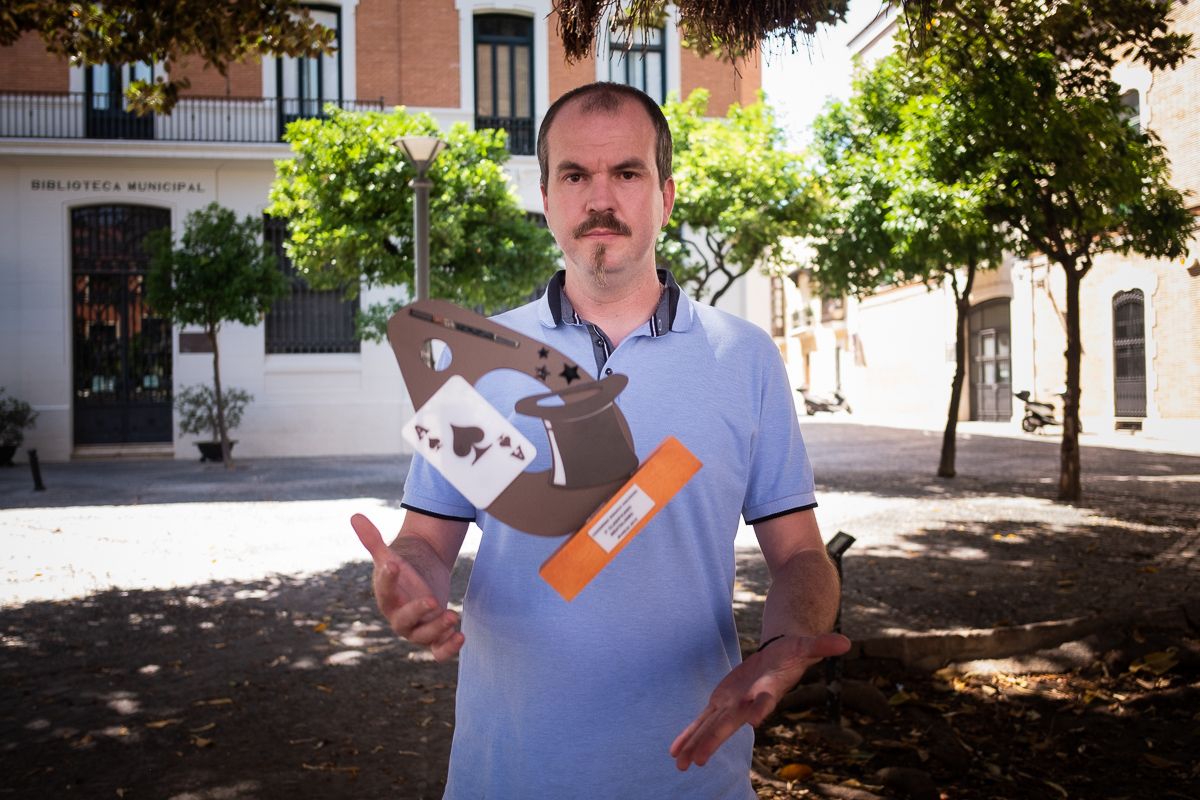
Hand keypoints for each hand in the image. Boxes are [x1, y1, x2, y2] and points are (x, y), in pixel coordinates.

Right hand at [350, 513, 463, 660]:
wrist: (420, 581)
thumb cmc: (402, 570)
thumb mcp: (389, 554)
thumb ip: (372, 539)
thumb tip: (354, 516)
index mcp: (387, 597)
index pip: (384, 590)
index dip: (387, 577)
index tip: (393, 563)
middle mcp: (399, 617)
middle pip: (403, 622)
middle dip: (418, 613)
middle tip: (434, 601)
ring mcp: (417, 629)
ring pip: (423, 638)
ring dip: (438, 630)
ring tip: (453, 616)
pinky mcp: (434, 635)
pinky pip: (438, 651)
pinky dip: (448, 648)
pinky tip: (460, 637)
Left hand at [669, 633, 850, 769]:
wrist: (780, 658)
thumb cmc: (794, 652)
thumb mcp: (806, 645)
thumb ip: (822, 645)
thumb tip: (847, 642)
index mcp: (769, 689)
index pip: (765, 699)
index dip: (760, 707)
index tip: (754, 719)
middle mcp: (749, 702)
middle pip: (730, 721)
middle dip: (713, 739)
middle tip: (699, 759)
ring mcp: (733, 704)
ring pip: (711, 726)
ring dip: (695, 743)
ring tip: (680, 764)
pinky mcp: (722, 702)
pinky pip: (702, 720)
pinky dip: (689, 734)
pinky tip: (675, 752)